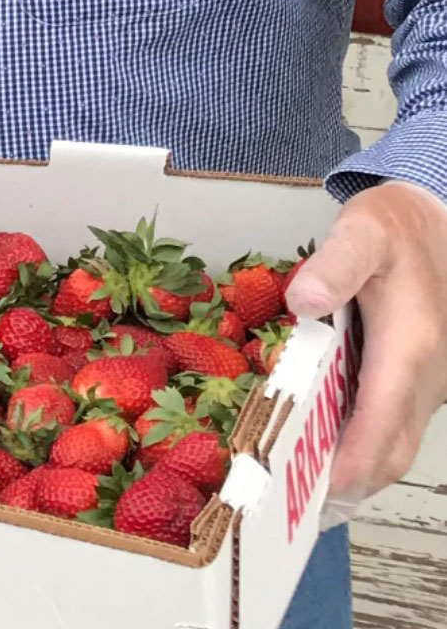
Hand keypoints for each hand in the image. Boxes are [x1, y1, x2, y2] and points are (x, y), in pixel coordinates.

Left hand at [284, 179, 446, 515]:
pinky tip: (323, 453)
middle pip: (391, 451)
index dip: (351, 462)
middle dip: (348, 483)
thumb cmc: (395, 227)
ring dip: (355, 472)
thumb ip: (336, 264)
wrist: (437, 220)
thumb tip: (303, 301)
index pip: (383, 423)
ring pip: (395, 445)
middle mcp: (425, 378)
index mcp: (409, 348)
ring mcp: (427, 384)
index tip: (315, 490)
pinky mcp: (418, 382)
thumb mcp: (363, 232)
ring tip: (299, 490)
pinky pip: (394, 427)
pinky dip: (363, 449)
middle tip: (292, 504)